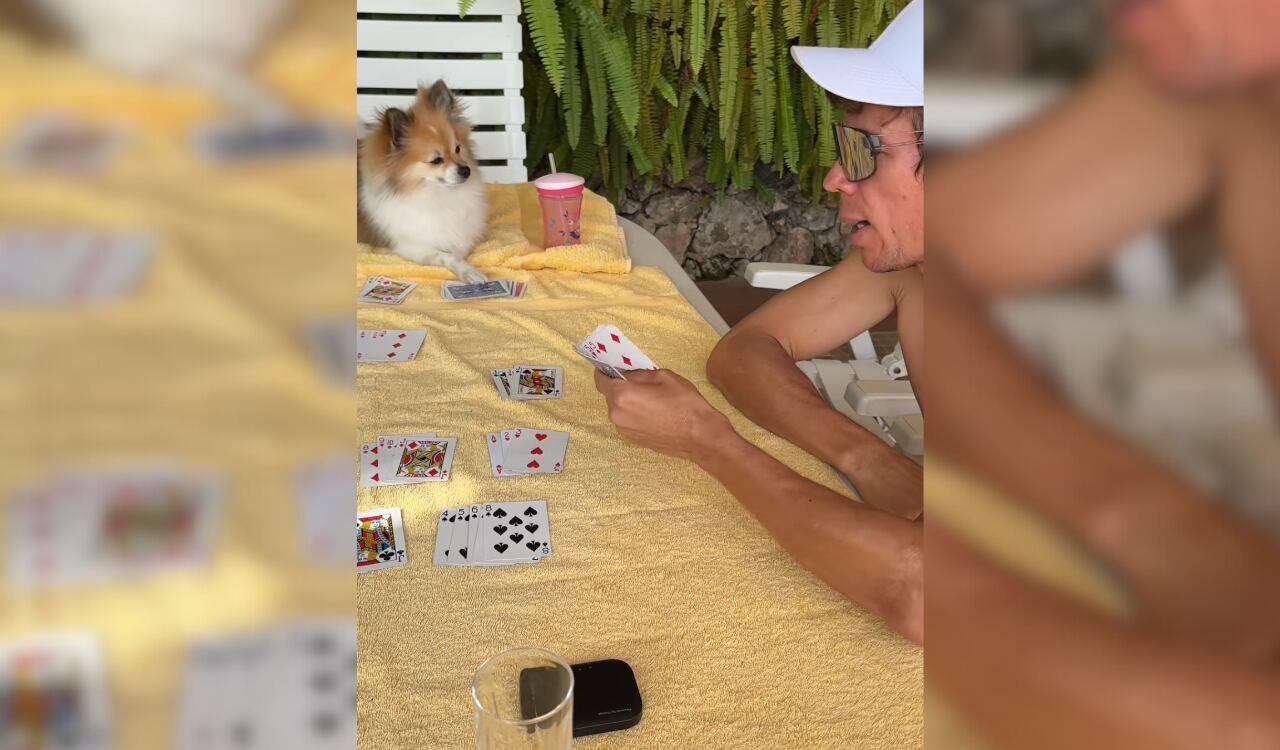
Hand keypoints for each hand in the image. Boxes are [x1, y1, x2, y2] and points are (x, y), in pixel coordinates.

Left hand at [593, 369, 732, 461]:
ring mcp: (624, 429)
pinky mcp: (632, 439)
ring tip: (649, 397)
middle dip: (620, 385)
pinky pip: (626, 420)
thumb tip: (627, 373)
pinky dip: (633, 413)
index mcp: (622, 395)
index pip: (600, 379)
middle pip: (609, 394)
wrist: (699, 436)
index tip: (611, 365)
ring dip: (627, 400)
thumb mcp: (663, 376)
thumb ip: (639, 373)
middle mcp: (617, 414)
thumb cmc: (684, 404)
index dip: (604, 370)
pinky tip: (652, 411)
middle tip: (638, 380)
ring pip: (618, 408)